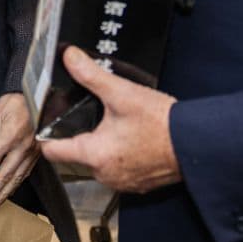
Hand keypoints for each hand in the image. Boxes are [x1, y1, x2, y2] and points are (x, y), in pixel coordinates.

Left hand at [0, 93, 39, 210]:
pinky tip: (11, 189)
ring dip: (5, 192)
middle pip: (5, 174)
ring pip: (18, 177)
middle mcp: (23, 146)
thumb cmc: (16, 101)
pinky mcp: (38, 152)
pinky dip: (17, 183)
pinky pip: (26, 171)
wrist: (37, 94)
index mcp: (10, 135)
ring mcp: (32, 151)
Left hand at [38, 46, 180, 193]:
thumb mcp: (122, 93)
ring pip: (98, 162)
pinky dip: (120, 154)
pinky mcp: (138, 183)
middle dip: (80, 134)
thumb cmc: (162, 125)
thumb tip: (70, 58)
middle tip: (88, 113)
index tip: (47, 121)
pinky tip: (131, 137)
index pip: (52, 151)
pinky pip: (118, 168)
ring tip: (113, 123)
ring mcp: (122, 181)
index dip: (46, 134)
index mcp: (94, 154)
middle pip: (76, 154)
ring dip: (102, 145)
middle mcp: (105, 174)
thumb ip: (91, 75)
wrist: (196, 144)